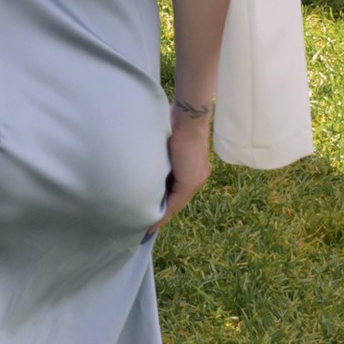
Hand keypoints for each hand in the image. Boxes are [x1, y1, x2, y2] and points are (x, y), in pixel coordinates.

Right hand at [157, 106, 214, 227]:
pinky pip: (176, 202)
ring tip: (147, 227)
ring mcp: (195, 180)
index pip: (176, 191)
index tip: (149, 213)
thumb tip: (149, 160)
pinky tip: (153, 221)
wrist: (189, 116)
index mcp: (191, 169)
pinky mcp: (191, 181)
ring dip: (161, 215)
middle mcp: (197, 177)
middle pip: (176, 200)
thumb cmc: (175, 122)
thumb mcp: (166, 143)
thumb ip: (162, 156)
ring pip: (176, 203)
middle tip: (146, 225)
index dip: (163, 203)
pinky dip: (163, 212)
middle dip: (161, 212)